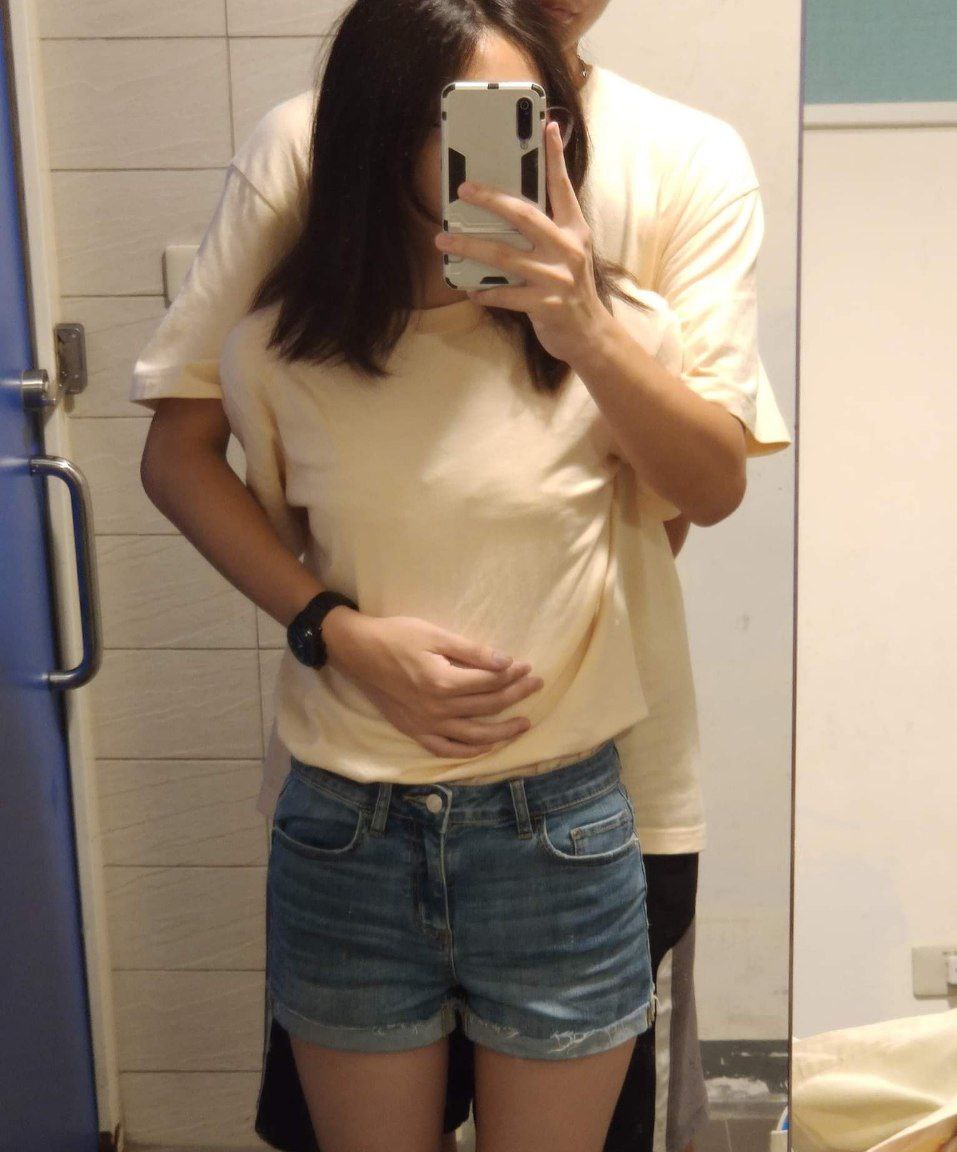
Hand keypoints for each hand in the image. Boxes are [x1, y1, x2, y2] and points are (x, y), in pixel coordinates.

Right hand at [322, 610, 544, 758]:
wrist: (357, 651)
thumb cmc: (396, 636)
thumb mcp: (434, 635)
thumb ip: (471, 651)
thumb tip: (505, 661)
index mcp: (442, 682)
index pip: (490, 682)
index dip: (513, 674)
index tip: (528, 666)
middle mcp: (436, 709)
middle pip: (487, 707)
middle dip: (516, 696)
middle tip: (536, 686)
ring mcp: (425, 724)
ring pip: (473, 736)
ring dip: (502, 732)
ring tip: (523, 724)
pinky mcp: (413, 731)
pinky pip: (446, 750)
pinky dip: (469, 752)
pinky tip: (486, 748)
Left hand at [433, 120, 610, 364]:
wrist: (590, 335)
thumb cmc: (570, 290)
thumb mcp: (569, 254)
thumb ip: (548, 231)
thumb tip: (510, 211)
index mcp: (574, 231)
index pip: (562, 188)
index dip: (554, 157)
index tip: (546, 126)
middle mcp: (567, 249)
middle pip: (523, 215)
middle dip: (490, 199)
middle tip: (462, 189)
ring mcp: (556, 277)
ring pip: (505, 255)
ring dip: (470, 246)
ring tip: (444, 240)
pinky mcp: (545, 305)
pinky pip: (505, 294)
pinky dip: (485, 290)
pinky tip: (470, 287)